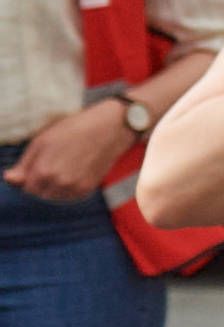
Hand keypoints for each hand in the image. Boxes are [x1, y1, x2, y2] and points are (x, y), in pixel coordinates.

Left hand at [8, 95, 136, 202]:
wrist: (110, 129)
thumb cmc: (73, 129)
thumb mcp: (42, 141)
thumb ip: (24, 164)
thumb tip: (8, 179)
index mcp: (43, 171)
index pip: (25, 188)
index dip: (26, 178)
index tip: (34, 167)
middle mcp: (59, 184)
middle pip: (38, 195)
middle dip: (39, 184)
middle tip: (49, 165)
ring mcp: (75, 188)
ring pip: (54, 198)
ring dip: (52, 188)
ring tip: (61, 168)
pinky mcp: (88, 189)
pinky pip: (69, 197)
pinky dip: (66, 189)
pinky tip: (72, 173)